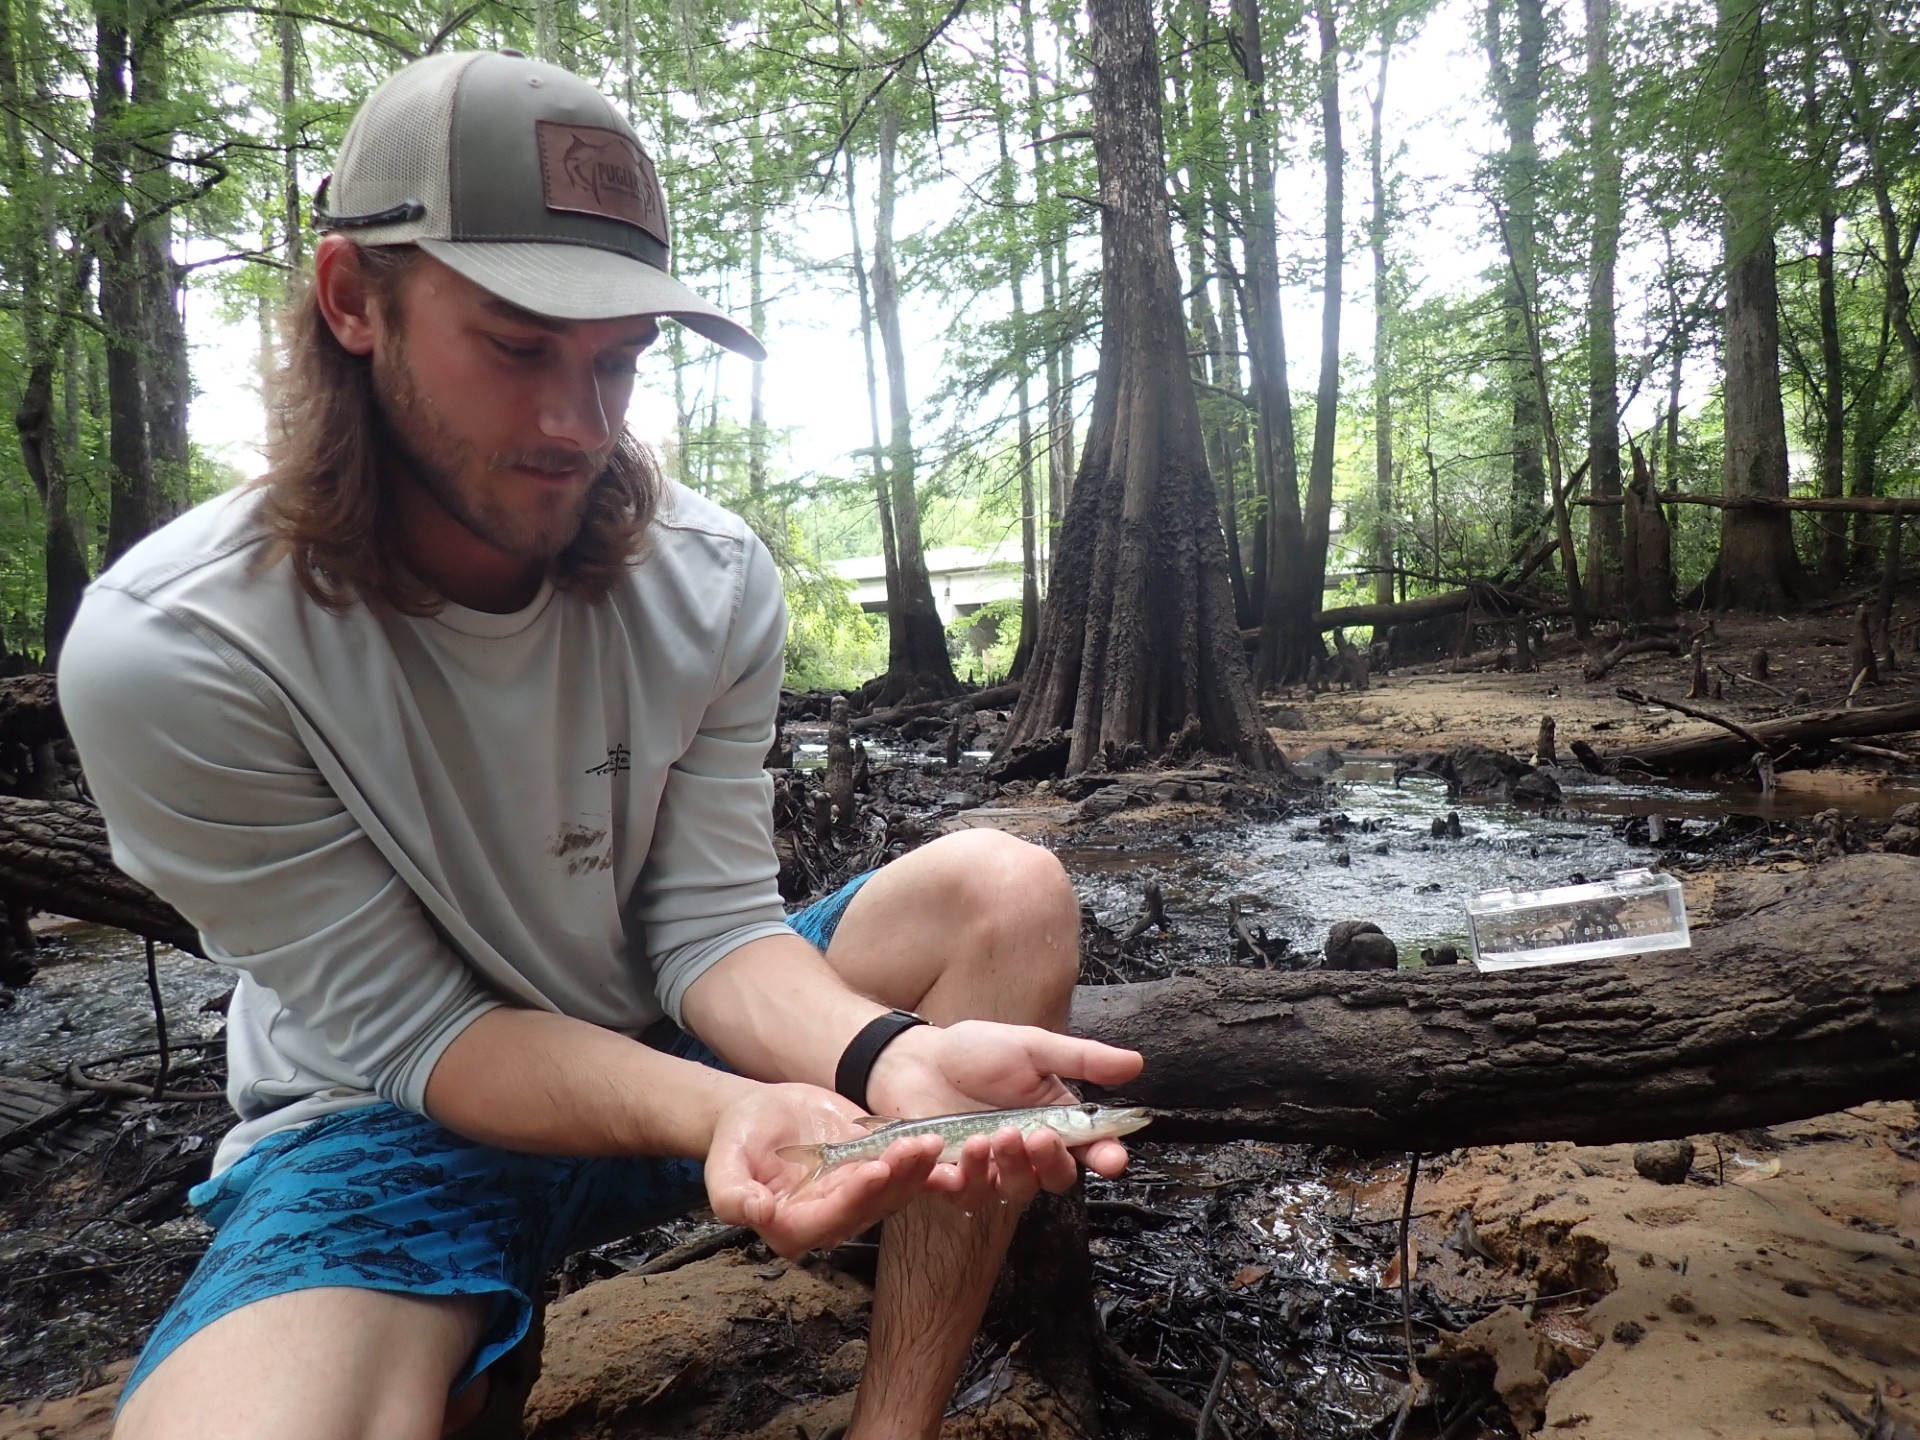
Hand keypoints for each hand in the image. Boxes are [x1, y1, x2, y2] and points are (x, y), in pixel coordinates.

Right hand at [704, 1081, 948, 1258]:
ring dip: (916, 1170)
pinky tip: (942, 1145)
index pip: (830, 1218)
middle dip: (896, 1178)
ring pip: (893, 1192)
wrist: (760, 1114)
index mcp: (792, 1227)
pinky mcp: (874, 1174)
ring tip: (931, 1141)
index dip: (855, 1196)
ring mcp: (855, 1198)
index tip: (876, 1168)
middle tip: (917, 1148)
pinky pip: (903, 1173)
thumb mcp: (723, 1165)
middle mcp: (829, 1220)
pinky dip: (924, 1163)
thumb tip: (756, 1213)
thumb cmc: (736, 1140)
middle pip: (869, 1206)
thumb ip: (732, 1195)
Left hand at [864, 1020, 1144, 1204]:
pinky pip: (963, 1194)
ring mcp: (992, 1170)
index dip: (1107, 1159)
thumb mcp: (1033, 1046)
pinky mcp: (953, 1178)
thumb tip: (1136, 1064)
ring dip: (1005, 1167)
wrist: (917, 1058)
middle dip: (1049, 1162)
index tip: (1112, 1160)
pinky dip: (958, 1177)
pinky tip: (945, 1152)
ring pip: (1012, 1192)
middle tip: (1033, 1134)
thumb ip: (1081, 1059)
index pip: (1092, 1151)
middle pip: (1055, 1180)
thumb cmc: (978, 1052)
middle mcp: (1029, 1154)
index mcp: (1055, 1123)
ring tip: (985, 1136)